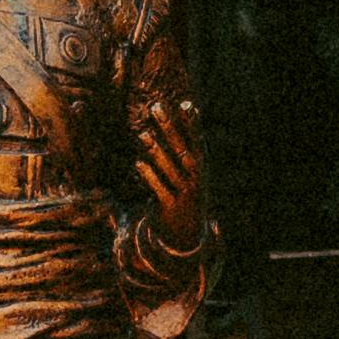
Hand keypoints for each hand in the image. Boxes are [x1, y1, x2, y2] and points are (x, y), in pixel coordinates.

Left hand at [130, 82, 204, 252]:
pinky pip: (159, 189)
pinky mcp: (170, 207)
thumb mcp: (192, 175)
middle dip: (169, 128)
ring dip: (156, 150)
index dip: (192, 123)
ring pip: (169, 169)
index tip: (186, 103)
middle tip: (156, 108)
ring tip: (142, 134)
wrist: (189, 235)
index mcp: (201, 168)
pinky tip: (138, 163)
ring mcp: (184, 193)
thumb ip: (187, 151)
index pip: (198, 141)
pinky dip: (150, 176)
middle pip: (182, 149)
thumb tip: (185, 124)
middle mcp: (195, 178)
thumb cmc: (187, 195)